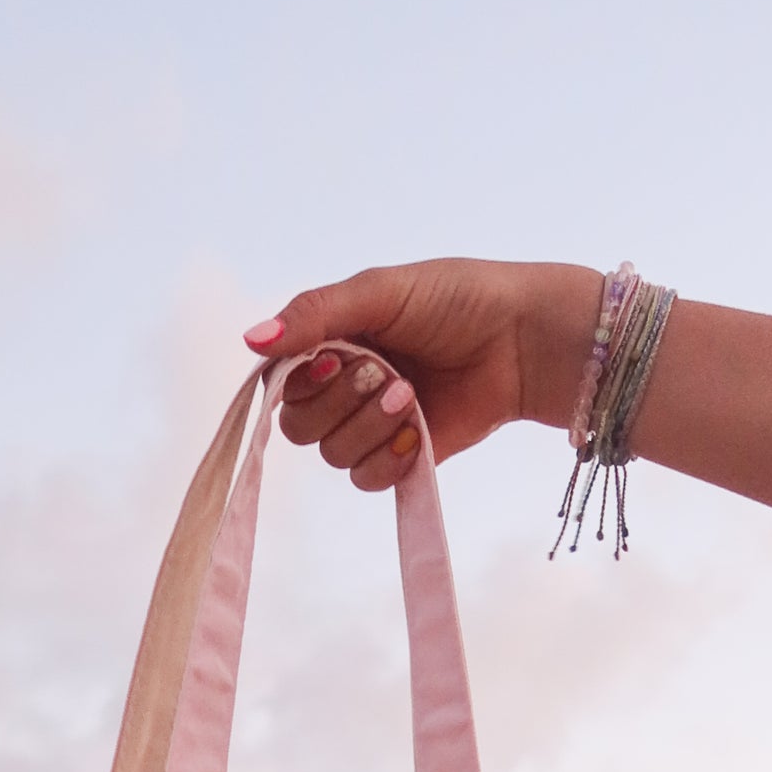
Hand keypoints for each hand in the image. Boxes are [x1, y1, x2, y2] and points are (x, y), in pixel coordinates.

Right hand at [242, 257, 600, 488]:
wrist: (521, 340)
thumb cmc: (457, 301)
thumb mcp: (379, 292)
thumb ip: (313, 314)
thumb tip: (250, 340)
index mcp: (333, 343)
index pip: (280, 382)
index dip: (298, 381)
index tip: (332, 361)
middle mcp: (345, 388)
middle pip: (298, 427)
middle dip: (338, 403)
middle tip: (383, 372)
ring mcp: (373, 427)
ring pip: (333, 455)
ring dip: (370, 426)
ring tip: (412, 393)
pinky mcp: (404, 459)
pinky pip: (367, 480)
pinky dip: (390, 457)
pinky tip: (420, 428)